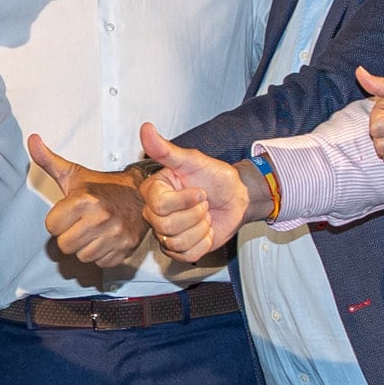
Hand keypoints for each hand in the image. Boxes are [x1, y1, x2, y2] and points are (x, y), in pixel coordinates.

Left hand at [30, 133, 146, 268]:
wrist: (139, 193)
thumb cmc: (102, 186)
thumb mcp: (74, 173)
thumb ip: (49, 160)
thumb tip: (32, 140)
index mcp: (85, 199)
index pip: (51, 227)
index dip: (57, 220)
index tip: (69, 212)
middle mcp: (102, 218)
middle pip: (65, 245)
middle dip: (69, 235)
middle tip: (80, 223)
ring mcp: (116, 235)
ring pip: (82, 256)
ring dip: (84, 246)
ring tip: (93, 230)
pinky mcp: (126, 248)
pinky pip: (100, 262)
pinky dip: (101, 253)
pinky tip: (105, 238)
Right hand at [136, 123, 249, 261]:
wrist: (236, 197)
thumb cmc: (216, 178)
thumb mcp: (193, 161)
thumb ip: (166, 150)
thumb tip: (146, 129)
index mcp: (154, 191)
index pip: (159, 206)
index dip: (185, 201)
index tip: (199, 191)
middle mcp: (155, 213)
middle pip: (166, 227)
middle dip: (195, 214)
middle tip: (204, 203)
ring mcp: (166, 233)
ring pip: (177, 242)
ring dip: (200, 228)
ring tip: (204, 215)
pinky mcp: (179, 250)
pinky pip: (188, 255)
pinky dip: (203, 242)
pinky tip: (205, 229)